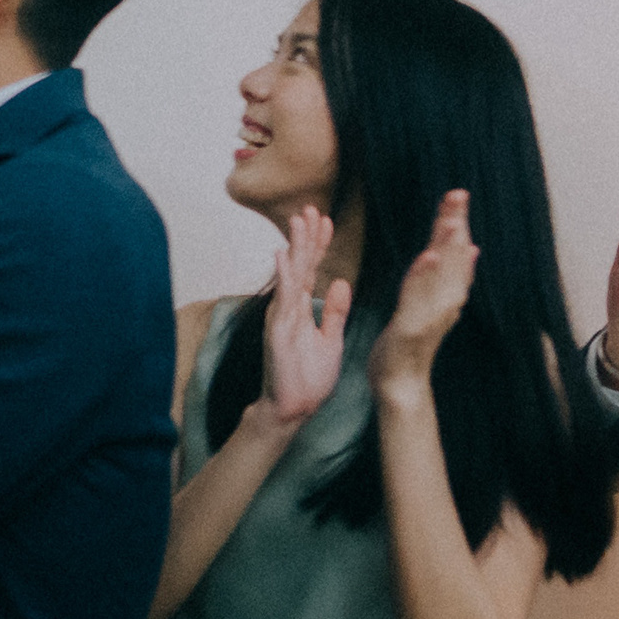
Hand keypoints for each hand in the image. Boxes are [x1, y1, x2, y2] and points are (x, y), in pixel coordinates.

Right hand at [255, 206, 351, 432]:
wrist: (293, 410)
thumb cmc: (308, 379)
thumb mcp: (330, 340)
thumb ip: (334, 312)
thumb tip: (341, 282)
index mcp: (302, 310)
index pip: (312, 269)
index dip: (319, 245)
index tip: (326, 219)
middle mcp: (289, 308)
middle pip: (300, 265)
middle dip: (306, 236)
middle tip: (311, 207)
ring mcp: (281, 318)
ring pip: (291, 276)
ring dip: (294, 247)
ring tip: (298, 220)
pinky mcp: (277, 331)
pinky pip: (282, 299)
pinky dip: (283, 276)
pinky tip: (282, 254)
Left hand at [368, 189, 478, 401]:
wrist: (401, 385)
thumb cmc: (412, 343)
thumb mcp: (432, 303)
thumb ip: (449, 275)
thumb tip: (472, 249)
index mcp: (443, 292)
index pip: (452, 251)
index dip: (456, 222)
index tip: (457, 193)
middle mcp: (444, 302)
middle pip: (452, 258)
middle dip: (455, 225)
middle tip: (459, 193)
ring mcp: (431, 316)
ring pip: (442, 277)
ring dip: (447, 248)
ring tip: (451, 220)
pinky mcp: (414, 330)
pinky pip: (419, 300)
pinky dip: (424, 278)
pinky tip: (427, 257)